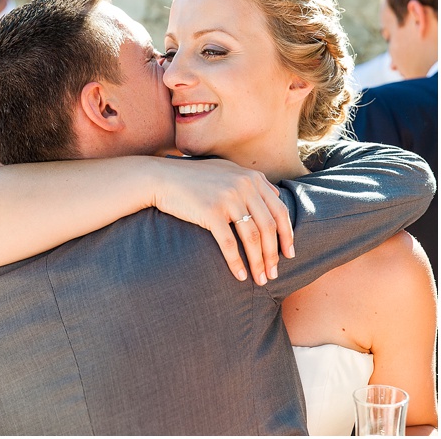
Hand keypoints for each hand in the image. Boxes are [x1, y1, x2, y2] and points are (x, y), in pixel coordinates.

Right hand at [150, 158, 293, 284]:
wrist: (161, 178)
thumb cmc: (193, 178)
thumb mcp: (226, 171)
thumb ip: (251, 182)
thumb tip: (276, 197)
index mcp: (251, 178)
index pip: (280, 211)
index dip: (287, 235)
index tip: (289, 254)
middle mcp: (244, 186)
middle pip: (268, 227)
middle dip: (274, 254)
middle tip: (274, 273)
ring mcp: (227, 199)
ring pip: (252, 237)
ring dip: (259, 262)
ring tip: (261, 279)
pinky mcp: (210, 212)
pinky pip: (229, 243)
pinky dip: (236, 262)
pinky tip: (240, 275)